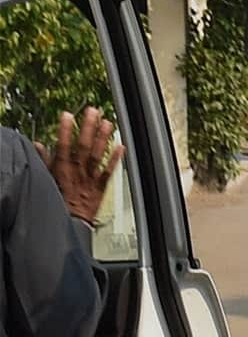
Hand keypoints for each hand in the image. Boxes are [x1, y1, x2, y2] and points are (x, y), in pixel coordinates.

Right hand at [35, 107, 124, 223]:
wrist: (70, 225)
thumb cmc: (57, 203)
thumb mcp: (45, 180)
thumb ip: (43, 162)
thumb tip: (38, 146)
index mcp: (61, 170)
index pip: (62, 146)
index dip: (65, 130)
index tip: (67, 115)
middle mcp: (77, 172)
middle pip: (83, 146)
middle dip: (87, 128)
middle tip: (92, 111)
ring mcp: (90, 179)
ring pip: (97, 156)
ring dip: (103, 138)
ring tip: (108, 122)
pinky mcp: (101, 187)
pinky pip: (109, 172)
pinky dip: (115, 159)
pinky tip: (121, 146)